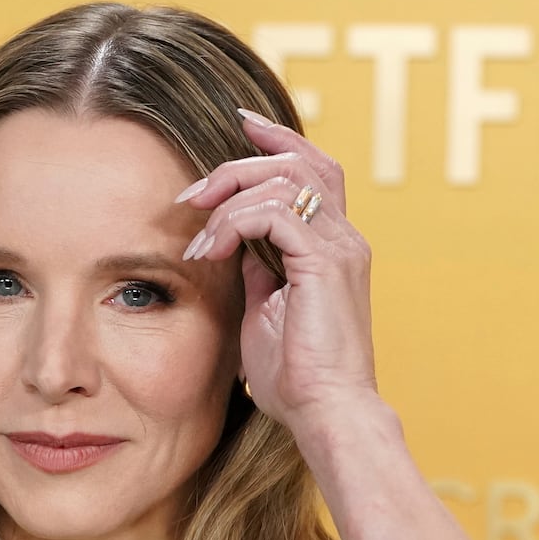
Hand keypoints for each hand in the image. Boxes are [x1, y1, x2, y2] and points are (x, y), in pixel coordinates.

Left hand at [176, 110, 379, 433]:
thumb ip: (256, 272)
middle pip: (300, 161)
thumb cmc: (297, 379)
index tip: (239, 124)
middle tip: (193, 193)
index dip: (278, 140)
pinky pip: (275, 213)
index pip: (314, 168)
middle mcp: (345, 239)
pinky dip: (234, 223)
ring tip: (198, 233)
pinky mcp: (325, 264)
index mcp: (335, 247)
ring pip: (286, 179)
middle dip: (240, 163)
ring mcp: (340, 249)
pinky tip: (211, 251)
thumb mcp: (265, 312)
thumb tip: (233, 246)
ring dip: (229, 196)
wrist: (326, 415)